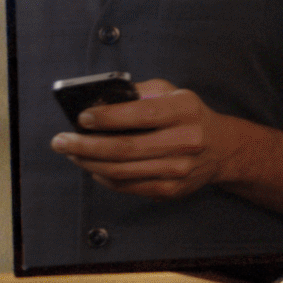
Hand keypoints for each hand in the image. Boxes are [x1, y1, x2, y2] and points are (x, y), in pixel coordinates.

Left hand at [51, 80, 245, 199]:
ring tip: (71, 153)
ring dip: (89, 163)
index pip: (140, 115)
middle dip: (86, 146)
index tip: (81, 118)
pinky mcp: (172, 190)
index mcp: (184, 110)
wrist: (221, 148)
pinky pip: (129, 186)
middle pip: (125, 149)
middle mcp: (185, 141)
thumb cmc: (187, 115)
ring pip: (122, 172)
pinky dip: (104, 177)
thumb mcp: (171, 92)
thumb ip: (139, 93)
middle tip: (60, 140)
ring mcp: (179, 170)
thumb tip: (99, 101)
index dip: (107, 118)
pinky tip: (92, 166)